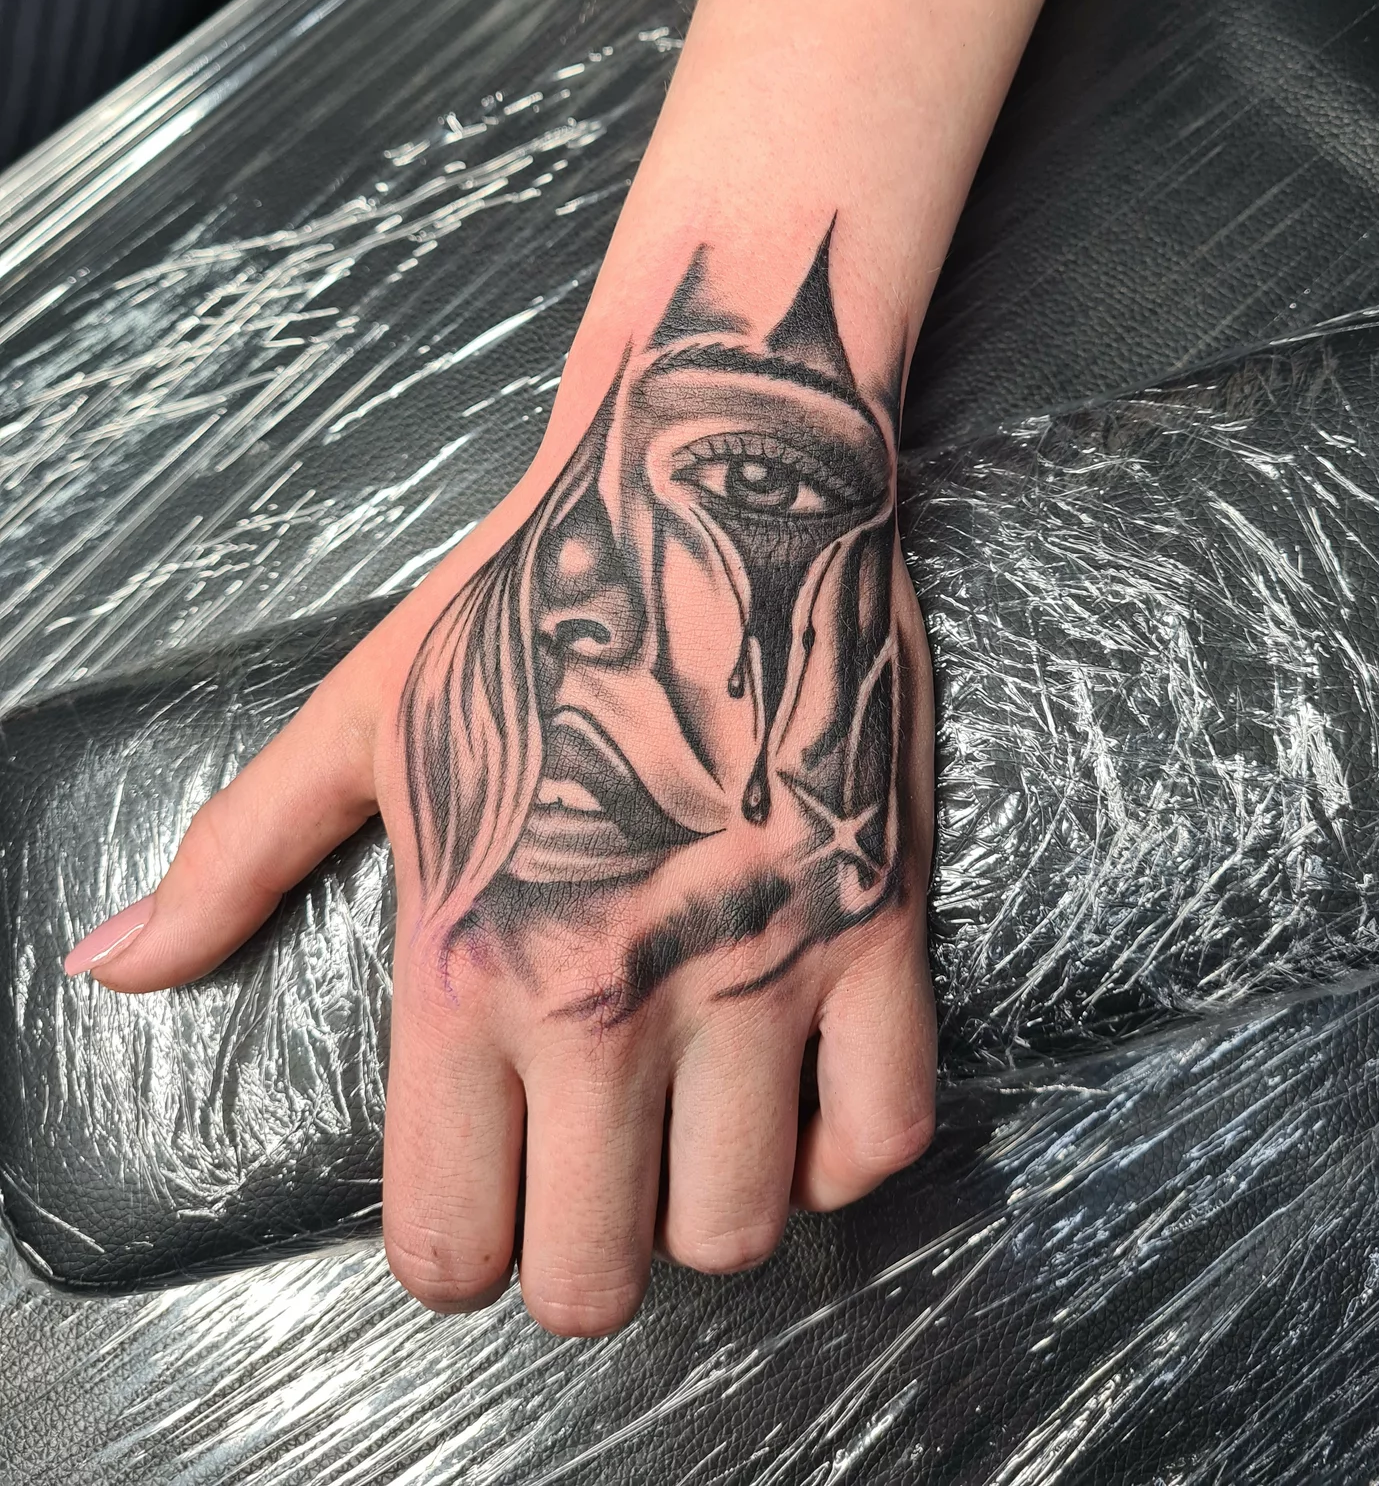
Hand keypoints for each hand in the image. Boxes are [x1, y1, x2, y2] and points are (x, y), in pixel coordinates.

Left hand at [68, 230, 936, 1333]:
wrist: (712, 486)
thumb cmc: (527, 602)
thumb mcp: (362, 722)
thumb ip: (235, 859)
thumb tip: (108, 968)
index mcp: (463, 963)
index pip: (447, 1243)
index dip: (458, 1252)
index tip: (482, 1195)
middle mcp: (605, 996)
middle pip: (594, 1278)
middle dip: (581, 1256)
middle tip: (588, 1173)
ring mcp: (754, 969)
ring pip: (737, 1232)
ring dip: (708, 1211)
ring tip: (690, 1130)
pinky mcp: (875, 926)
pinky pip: (884, 1136)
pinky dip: (840, 1156)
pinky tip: (797, 1100)